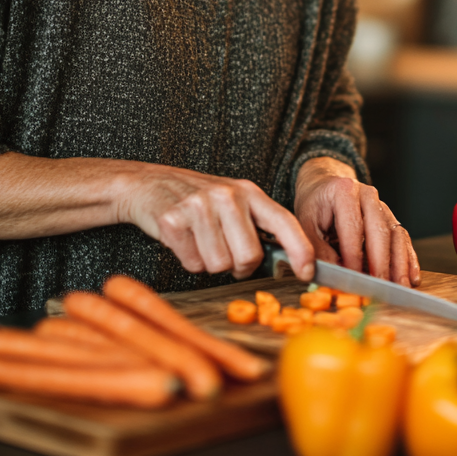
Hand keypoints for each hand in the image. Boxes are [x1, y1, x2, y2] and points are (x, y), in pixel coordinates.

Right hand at [117, 164, 315, 280]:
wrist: (149, 183)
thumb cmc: (198, 200)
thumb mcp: (234, 202)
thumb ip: (257, 226)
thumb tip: (286, 264)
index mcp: (249, 192)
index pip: (283, 221)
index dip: (300, 249)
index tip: (307, 272)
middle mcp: (227, 195)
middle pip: (249, 256)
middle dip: (238, 266)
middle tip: (224, 251)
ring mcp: (200, 205)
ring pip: (219, 265)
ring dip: (209, 262)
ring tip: (200, 240)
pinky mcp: (173, 219)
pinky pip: (193, 263)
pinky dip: (188, 260)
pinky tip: (183, 239)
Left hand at [293, 157, 420, 286]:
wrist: (324, 188)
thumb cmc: (315, 207)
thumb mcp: (305, 224)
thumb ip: (316, 248)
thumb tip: (333, 274)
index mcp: (344, 191)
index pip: (353, 227)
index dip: (354, 255)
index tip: (354, 278)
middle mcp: (367, 195)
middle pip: (380, 230)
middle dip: (381, 262)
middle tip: (380, 286)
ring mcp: (382, 206)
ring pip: (396, 235)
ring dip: (400, 264)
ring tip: (400, 287)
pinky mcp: (390, 218)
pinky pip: (403, 238)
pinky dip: (408, 259)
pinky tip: (411, 277)